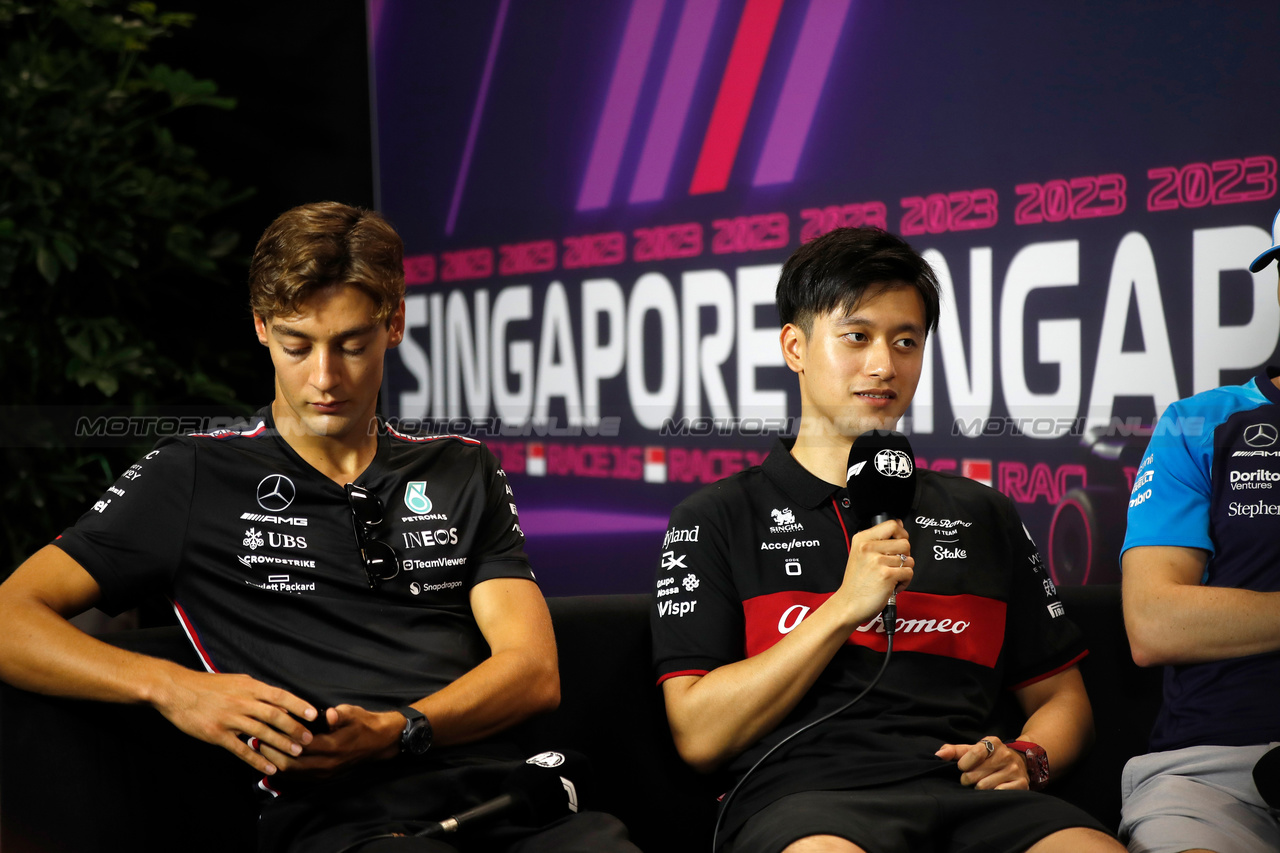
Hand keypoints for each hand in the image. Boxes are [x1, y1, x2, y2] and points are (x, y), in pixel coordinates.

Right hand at [151, 667, 315, 775]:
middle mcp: (242, 701)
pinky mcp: (217, 734)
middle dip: (294, 728)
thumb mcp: (236, 681)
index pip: (279, 695)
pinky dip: (257, 759)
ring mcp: (230, 718)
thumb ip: (255, 691)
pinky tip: (269, 767)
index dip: (298, 705)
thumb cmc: (208, 686)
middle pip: (274, 715)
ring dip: (280, 744)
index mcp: (248, 686)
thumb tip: (277, 699)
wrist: (177, 690)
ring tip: (295, 753)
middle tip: (309, 739)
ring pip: (261, 733)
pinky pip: (241, 749)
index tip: (313, 715)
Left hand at [260, 704, 401, 777]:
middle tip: (256, 739)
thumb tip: (330, 714)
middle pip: (290, 764)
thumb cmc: (363, 723)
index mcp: (333, 747)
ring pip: (292, 773)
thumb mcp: (353, 713)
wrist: (378, 742)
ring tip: (259, 749)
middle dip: (271, 753)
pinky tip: (273, 760)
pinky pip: (298, 777)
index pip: (299, 747)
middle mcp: (326, 765)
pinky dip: (283, 770)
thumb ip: (340, 715)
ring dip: (274, 762)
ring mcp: (324, 773)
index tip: (265, 728)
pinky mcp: (322, 776)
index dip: (280, 739)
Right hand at [835, 519, 912, 623]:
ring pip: (909, 560)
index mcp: (862, 539)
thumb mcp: (860, 554)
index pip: (892, 525)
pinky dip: (904, 582)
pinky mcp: (887, 575)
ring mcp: (877, 561)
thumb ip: (879, 540)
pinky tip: (891, 585)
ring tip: (889, 578)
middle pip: (905, 543)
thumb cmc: (856, 583)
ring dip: (903, 572)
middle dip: (904, 556)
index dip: (901, 534)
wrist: (848, 604)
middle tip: (892, 566)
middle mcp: (868, 548)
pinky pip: (909, 573)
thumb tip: (899, 525)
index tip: (898, 543)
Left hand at [935, 737, 1029, 789]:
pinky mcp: (1021, 784)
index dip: (963, 764)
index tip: (962, 767)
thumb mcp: (973, 749)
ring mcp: (1014, 770)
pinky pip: (998, 793)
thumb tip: (938, 755)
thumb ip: (954, 751)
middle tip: (970, 779)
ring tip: (980, 783)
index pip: (973, 753)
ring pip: (984, 786)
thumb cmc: (989, 757)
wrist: (1019, 761)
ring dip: (978, 788)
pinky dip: (991, 794)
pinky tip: (992, 789)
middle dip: (967, 779)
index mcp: (993, 742)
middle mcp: (1005, 754)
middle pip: (975, 774)